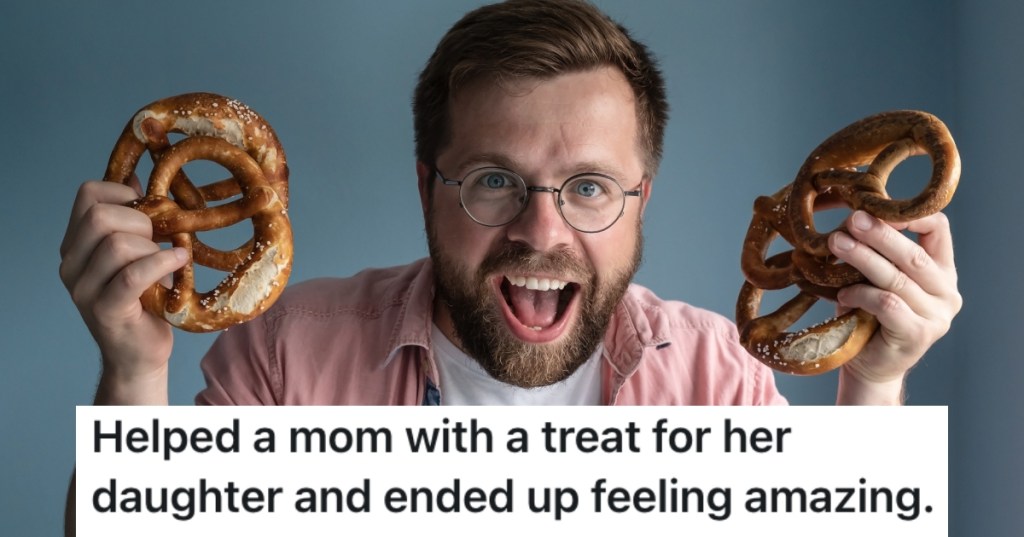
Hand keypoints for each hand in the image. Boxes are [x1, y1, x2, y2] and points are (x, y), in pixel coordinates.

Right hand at [58, 180, 188, 402]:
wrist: (140, 355)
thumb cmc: (145, 301)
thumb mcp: (138, 253)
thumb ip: (131, 219)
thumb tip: (136, 176)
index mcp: (76, 244)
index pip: (88, 195)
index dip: (124, 193)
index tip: (149, 211)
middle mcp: (71, 264)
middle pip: (101, 216)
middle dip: (142, 221)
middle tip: (162, 239)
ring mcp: (83, 289)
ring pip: (117, 244)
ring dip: (154, 247)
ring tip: (170, 259)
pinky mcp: (105, 310)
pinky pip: (132, 275)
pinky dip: (161, 263)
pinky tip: (180, 261)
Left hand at [828, 210, 961, 400]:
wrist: (870, 366)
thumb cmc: (869, 315)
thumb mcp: (875, 278)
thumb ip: (876, 254)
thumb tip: (850, 219)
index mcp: (941, 270)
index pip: (938, 229)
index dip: (909, 216)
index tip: (876, 209)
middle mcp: (946, 291)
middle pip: (913, 254)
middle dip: (879, 234)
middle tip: (851, 220)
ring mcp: (937, 315)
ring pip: (897, 279)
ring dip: (863, 258)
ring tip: (836, 244)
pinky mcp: (918, 334)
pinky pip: (887, 305)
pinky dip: (861, 294)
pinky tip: (842, 294)